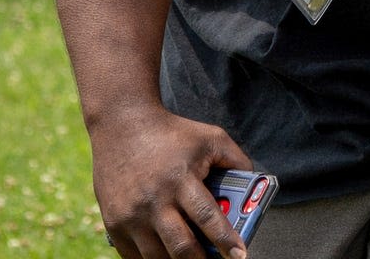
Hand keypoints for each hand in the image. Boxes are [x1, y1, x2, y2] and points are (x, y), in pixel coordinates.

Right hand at [88, 102, 255, 258]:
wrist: (122, 123)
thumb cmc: (172, 132)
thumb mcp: (210, 137)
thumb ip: (235, 161)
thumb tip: (256, 188)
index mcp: (181, 178)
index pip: (207, 217)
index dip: (226, 240)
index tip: (239, 255)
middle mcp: (154, 200)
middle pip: (182, 246)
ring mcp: (131, 214)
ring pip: (158, 257)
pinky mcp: (113, 222)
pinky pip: (134, 256)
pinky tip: (166, 255)